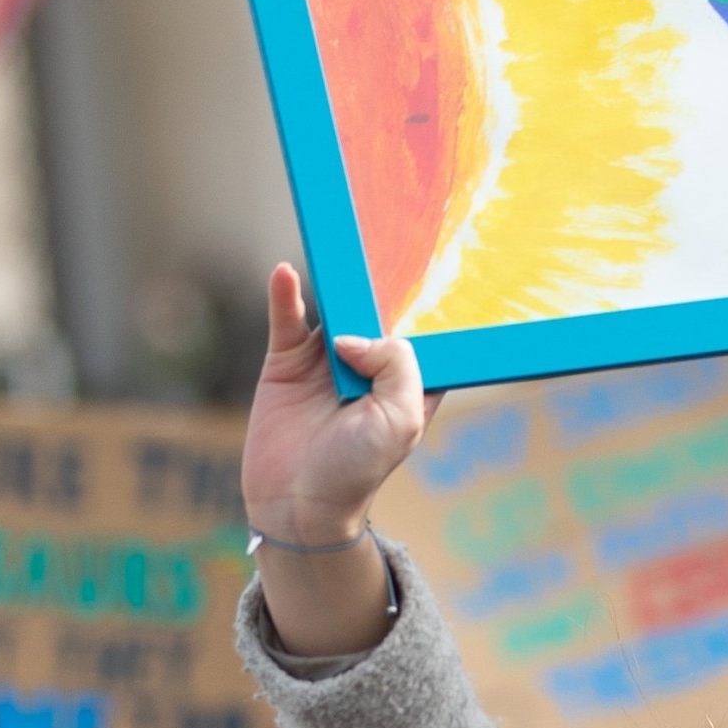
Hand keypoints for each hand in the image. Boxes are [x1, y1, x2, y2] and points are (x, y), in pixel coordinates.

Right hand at [242, 264, 424, 657]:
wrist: (296, 505)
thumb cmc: (357, 470)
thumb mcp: (399, 419)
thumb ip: (397, 365)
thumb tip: (354, 334)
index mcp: (408, 379)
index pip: (423, 330)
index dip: (429, 301)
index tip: (442, 258)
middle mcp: (370, 363)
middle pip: (376, 308)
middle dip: (381, 276)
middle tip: (386, 223)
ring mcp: (326, 359)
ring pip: (333, 305)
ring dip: (334, 278)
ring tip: (336, 241)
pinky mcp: (287, 361)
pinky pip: (288, 318)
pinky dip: (286, 294)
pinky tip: (285, 273)